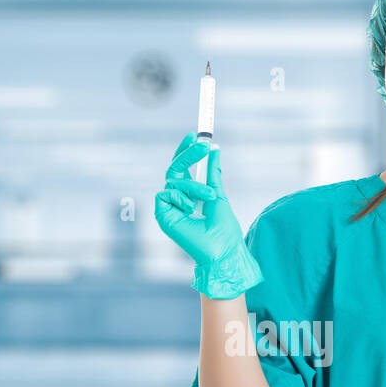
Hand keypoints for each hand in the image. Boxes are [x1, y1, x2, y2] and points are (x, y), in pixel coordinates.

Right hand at [154, 133, 262, 298]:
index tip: (195, 136)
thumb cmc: (223, 229)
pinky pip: (165, 193)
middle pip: (175, 169)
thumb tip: (214, 150)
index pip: (183, 169)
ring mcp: (169, 208)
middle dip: (188, 154)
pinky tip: (191, 210)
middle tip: (202, 144)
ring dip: (194, 186)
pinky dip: (181, 197)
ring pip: (174, 180)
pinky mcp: (162, 216)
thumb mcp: (218, 194)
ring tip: (209, 196)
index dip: (187, 152)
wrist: (222, 249)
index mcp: (189, 195)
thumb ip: (213, 173)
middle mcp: (177, 200)